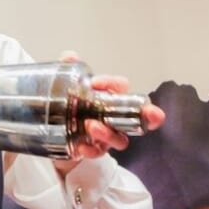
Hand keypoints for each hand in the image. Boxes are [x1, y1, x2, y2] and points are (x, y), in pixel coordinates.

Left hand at [57, 52, 165, 167]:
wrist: (57, 132)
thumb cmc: (72, 105)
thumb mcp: (67, 86)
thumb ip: (69, 70)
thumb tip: (69, 56)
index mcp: (110, 97)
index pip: (121, 87)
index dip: (112, 84)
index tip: (95, 83)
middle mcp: (115, 117)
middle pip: (139, 117)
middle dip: (148, 115)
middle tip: (151, 113)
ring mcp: (108, 135)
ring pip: (119, 138)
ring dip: (108, 133)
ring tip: (91, 126)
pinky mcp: (95, 150)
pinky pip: (98, 153)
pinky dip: (91, 151)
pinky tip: (81, 148)